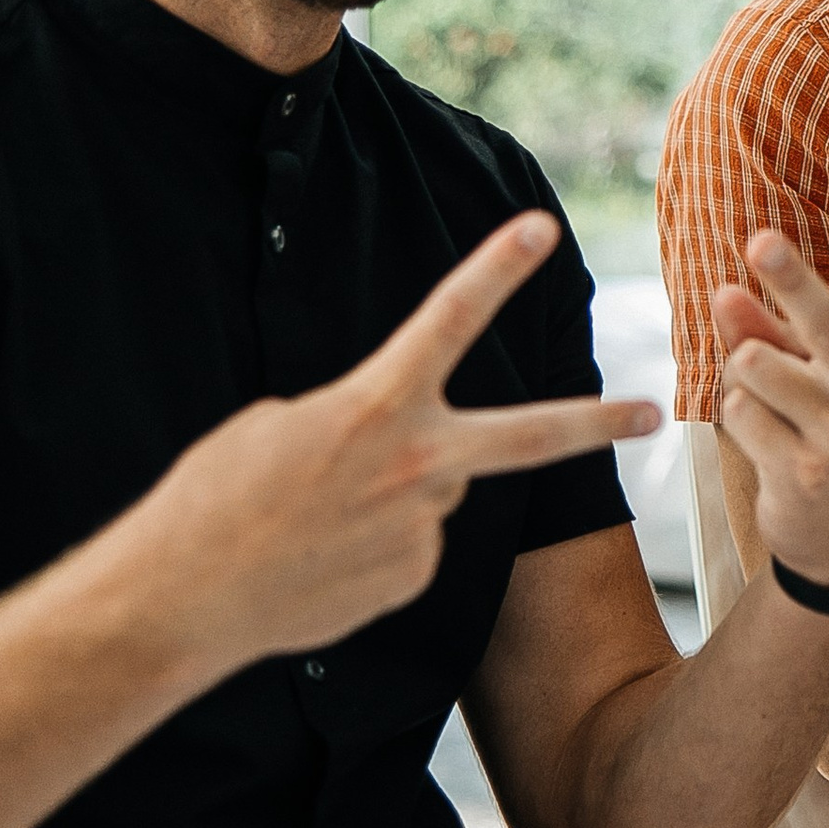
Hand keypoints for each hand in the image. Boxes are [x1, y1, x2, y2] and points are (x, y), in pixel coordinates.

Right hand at [133, 213, 659, 663]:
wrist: (178, 601)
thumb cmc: (217, 499)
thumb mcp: (280, 426)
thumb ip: (365, 420)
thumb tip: (408, 448)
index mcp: (375, 405)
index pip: (448, 319)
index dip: (496, 268)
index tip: (542, 226)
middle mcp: (416, 464)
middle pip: (529, 437)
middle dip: (596, 425)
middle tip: (650, 414)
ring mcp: (422, 527)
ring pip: (433, 492)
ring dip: (391, 497)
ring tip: (316, 521)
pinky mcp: (413, 578)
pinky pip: (411, 546)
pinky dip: (373, 548)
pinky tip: (321, 560)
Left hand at [713, 141, 828, 589]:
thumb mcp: (816, 380)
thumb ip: (769, 332)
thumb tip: (723, 294)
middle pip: (821, 316)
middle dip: (788, 278)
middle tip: (759, 240)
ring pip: (755, 366)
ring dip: (745, 379)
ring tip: (773, 410)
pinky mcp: (808, 466)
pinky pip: (739, 414)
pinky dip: (739, 424)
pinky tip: (771, 449)